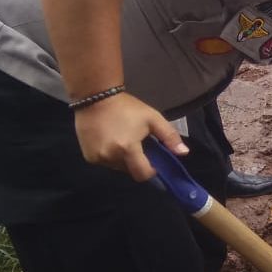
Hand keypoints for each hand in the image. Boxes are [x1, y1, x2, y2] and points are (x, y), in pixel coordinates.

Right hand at [72, 93, 187, 181]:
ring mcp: (97, 158)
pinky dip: (110, 157)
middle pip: (130, 171)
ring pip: (117, 168)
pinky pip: (105, 163)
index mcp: (127, 149)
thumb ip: (169, 136)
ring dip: (123, 160)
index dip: (151, 170)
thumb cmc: (127, 107)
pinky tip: (110, 141)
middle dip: (137, 162)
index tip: (153, 159)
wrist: (96, 97)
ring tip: (122, 140)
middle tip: (138, 145)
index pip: (143, 174)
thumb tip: (184, 153)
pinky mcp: (88, 157)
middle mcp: (110, 157)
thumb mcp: (152, 118)